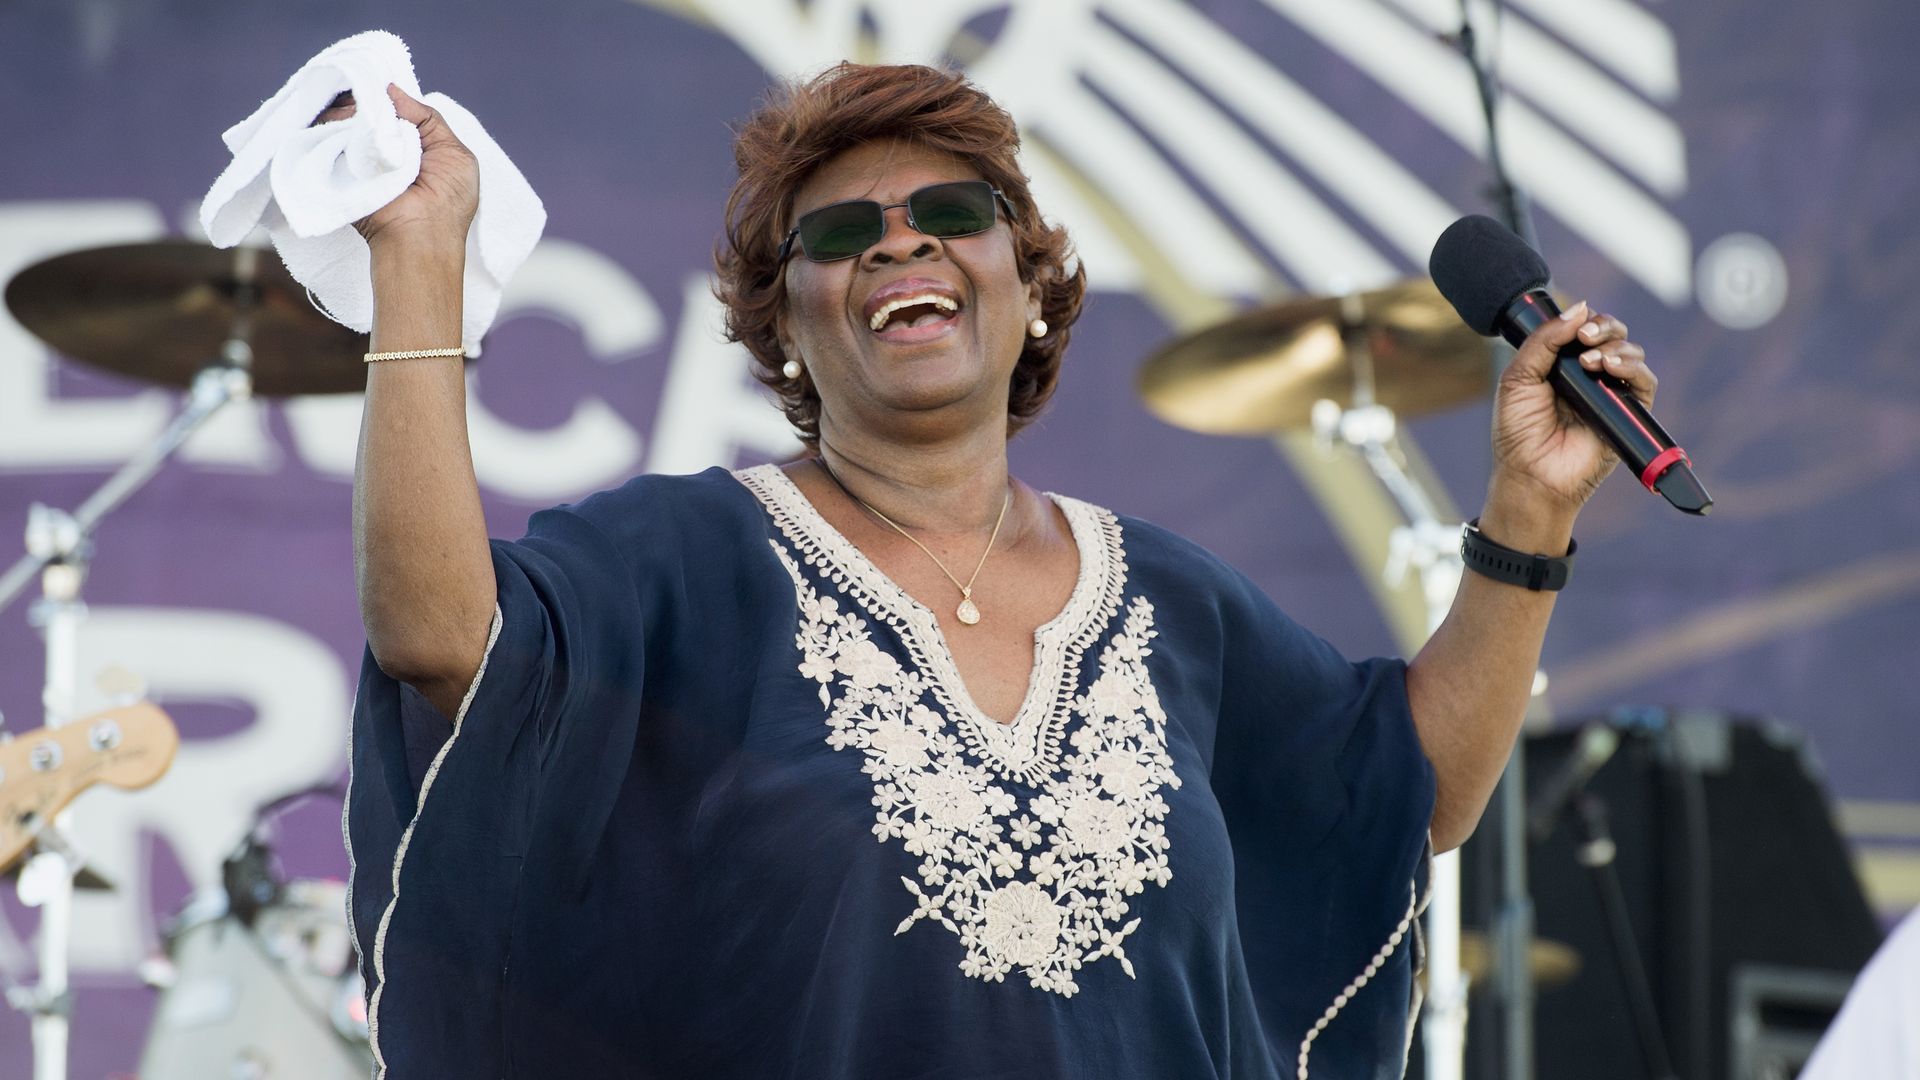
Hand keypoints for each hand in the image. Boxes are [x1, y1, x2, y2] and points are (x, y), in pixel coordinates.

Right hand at [312, 84, 477, 250]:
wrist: (420, 238)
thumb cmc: (448, 201)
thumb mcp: (455, 153)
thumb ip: (428, 118)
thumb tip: (391, 90)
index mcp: (415, 146)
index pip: (393, 110)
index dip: (384, 94)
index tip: (374, 81)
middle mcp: (387, 150)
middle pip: (367, 111)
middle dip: (363, 98)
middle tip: (358, 88)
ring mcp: (362, 158)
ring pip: (347, 121)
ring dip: (349, 111)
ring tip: (353, 108)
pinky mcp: (340, 168)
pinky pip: (331, 137)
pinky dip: (333, 124)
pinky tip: (339, 117)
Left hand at [1489, 300, 1657, 515]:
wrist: (1530, 473)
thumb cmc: (1518, 432)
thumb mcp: (1518, 377)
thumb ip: (1544, 341)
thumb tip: (1579, 307)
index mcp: (1562, 365)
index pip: (1585, 329)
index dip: (1584, 320)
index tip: (1575, 326)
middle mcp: (1589, 376)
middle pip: (1614, 335)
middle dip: (1605, 327)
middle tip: (1586, 337)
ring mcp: (1610, 394)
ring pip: (1632, 353)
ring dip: (1616, 347)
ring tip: (1591, 362)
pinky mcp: (1628, 414)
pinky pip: (1645, 382)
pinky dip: (1632, 368)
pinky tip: (1610, 368)